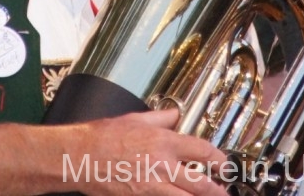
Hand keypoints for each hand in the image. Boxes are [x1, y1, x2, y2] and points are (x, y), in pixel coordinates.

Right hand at [69, 108, 229, 194]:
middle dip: (216, 190)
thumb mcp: (135, 119)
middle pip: (200, 184)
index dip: (218, 159)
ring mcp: (152, 186)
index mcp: (163, 142)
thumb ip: (160, 118)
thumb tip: (174, 115)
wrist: (80, 157)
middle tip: (223, 191)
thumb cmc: (102, 138)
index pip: (201, 151)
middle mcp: (161, 166)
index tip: (222, 164)